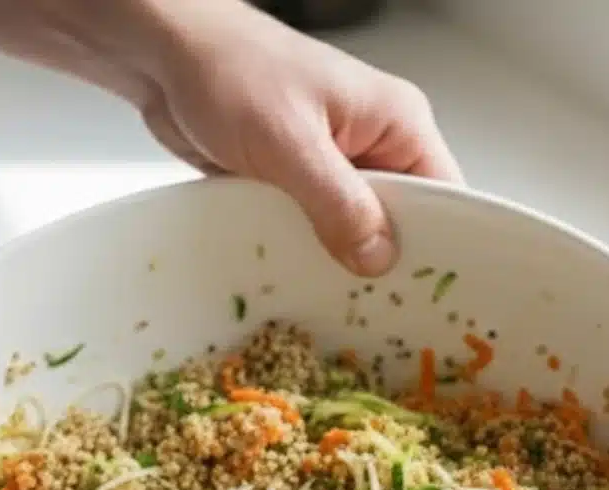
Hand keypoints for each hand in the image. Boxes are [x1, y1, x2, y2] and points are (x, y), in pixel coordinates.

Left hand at [137, 4, 460, 275]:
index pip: (443, 195)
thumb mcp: (291, 142)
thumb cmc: (231, 72)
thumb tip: (379, 258)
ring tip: (329, 305)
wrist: (164, 57)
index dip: (439, 246)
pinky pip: (313, 231)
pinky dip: (302, 253)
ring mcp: (333, 167)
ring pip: (353, 232)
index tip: (424, 297)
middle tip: (370, 312)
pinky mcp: (295, 184)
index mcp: (397, 121)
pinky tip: (293, 282)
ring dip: (335, 262)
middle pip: (400, 222)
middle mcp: (373, 145)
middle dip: (381, 263)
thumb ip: (338, 204)